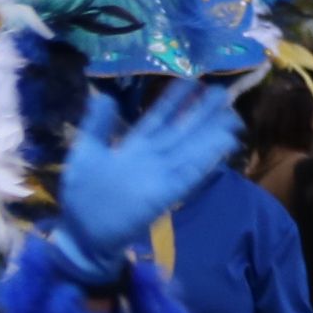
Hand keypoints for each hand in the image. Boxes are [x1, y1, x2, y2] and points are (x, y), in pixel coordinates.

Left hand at [47, 84, 239, 286]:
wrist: (83, 233)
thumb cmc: (82, 194)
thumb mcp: (85, 152)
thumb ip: (97, 125)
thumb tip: (107, 96)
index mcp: (133, 146)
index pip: (158, 117)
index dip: (174, 99)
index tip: (192, 79)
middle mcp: (152, 158)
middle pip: (181, 131)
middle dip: (201, 112)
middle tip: (222, 92)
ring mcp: (160, 176)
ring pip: (189, 149)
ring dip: (210, 134)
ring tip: (230, 116)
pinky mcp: (164, 195)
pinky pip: (188, 175)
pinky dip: (205, 161)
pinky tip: (221, 146)